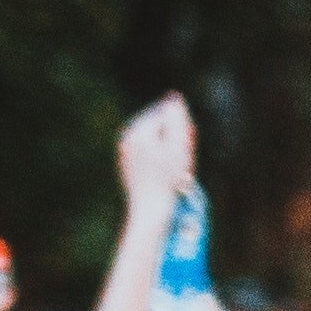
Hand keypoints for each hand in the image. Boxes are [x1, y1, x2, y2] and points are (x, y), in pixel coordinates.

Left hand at [117, 95, 193, 211]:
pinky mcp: (128, 166)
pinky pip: (150, 154)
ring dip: (170, 150)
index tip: (185, 152)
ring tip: (177, 172)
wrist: (150, 212)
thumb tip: (174, 97)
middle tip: (182, 164)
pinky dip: (162, 161)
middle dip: (174, 139)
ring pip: (156, 140)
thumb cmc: (168, 181)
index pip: (166, 115)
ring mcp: (125, 152)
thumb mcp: (179, 147)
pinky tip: (167, 176)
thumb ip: (177, 119)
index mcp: (137, 131)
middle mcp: (127, 138)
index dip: (182, 131)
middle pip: (159, 126)